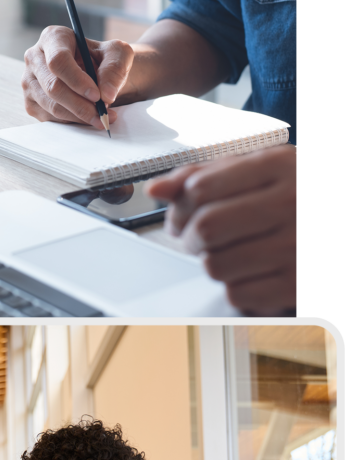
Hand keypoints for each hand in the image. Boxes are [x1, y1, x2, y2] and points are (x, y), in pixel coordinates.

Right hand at [22, 26, 133, 128]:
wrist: (97, 76)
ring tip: (102, 117)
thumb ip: (114, 69)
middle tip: (103, 113)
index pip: (58, 60)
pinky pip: (51, 119)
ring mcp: (29, 82)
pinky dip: (73, 122)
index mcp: (53, 38)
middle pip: (52, 87)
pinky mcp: (32, 103)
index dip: (77, 80)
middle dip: (80, 104)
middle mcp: (35, 58)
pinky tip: (88, 118)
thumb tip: (106, 94)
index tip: (97, 95)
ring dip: (79, 116)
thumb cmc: (104, 61)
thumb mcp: (118, 55)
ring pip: (52, 106)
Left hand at [146, 145, 295, 314]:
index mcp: (279, 166)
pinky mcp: (297, 283)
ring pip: (216, 265)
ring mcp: (296, 246)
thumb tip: (157, 190)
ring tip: (229, 253)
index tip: (182, 215)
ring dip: (211, 263)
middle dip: (190, 237)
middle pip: (207, 228)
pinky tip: (251, 272)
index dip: (181, 205)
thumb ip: (208, 173)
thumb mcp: (264, 168)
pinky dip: (234, 286)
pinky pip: (237, 293)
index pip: (202, 187)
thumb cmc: (302, 194)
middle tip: (197, 239)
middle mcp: (290, 203)